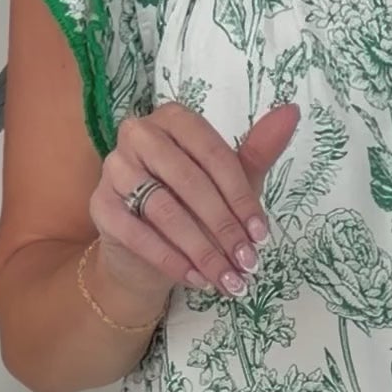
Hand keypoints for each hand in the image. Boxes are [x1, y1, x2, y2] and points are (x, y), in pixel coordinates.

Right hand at [95, 97, 300, 309]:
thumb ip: (258, 149)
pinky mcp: (100, 205)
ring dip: (201, 250)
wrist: (149, 249)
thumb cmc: (195, 206)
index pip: (213, 155)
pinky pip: (137, 234)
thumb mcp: (231, 181)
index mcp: (174, 119)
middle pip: (189, 181)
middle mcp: (139, 134)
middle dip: (223, 228)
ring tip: (227, 279)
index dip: (241, 198)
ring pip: (164, 209)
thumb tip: (291, 112)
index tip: (261, 235)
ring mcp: (114, 168)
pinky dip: (170, 260)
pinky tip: (195, 279)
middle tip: (247, 262)